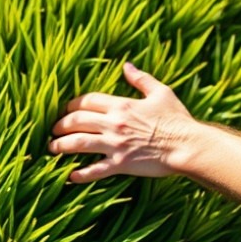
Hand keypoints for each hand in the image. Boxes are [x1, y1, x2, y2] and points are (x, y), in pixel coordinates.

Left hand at [49, 62, 199, 182]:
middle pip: (77, 121)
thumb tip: (127, 65)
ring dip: (61, 146)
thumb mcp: (160, 92)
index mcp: (121, 105)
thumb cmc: (177, 119)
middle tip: (53, 131)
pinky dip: (80, 174)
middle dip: (60, 125)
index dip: (71, 105)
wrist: (188, 145)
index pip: (86, 101)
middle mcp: (114, 123)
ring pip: (78, 143)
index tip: (65, 111)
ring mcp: (115, 144)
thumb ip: (141, 79)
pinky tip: (70, 176)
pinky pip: (95, 169)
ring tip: (52, 148)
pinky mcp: (121, 164)